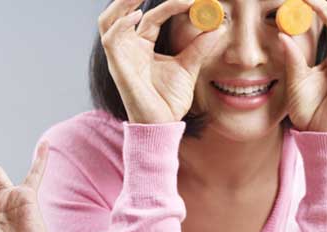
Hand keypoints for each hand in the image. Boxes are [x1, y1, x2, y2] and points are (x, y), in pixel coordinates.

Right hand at [98, 0, 224, 123]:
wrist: (162, 124)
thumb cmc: (169, 100)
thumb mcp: (189, 66)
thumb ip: (199, 46)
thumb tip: (217, 26)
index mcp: (143, 46)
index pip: (153, 16)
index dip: (172, 5)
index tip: (194, 1)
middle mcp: (129, 48)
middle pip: (122, 12)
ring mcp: (121, 56)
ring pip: (108, 20)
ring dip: (121, 3)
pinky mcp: (117, 66)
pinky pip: (111, 39)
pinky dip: (120, 24)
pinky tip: (138, 16)